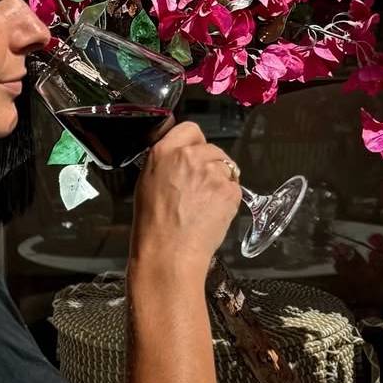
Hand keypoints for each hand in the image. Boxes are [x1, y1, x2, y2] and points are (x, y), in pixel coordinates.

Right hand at [130, 121, 241, 275]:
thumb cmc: (153, 225)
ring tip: (205, 204)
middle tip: (199, 188)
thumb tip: (181, 156)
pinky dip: (228, 198)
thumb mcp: (147, 183)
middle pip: (212, 148)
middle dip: (210, 164)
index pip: (190, 128)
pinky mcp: (230, 189)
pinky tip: (213, 212)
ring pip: (226, 167)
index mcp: (164, 151)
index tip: (194, 156)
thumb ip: (166, 161)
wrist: (169, 253)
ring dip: (220, 181)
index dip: (194, 144)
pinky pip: (234, 186)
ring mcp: (212, 172)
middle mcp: (189, 156)